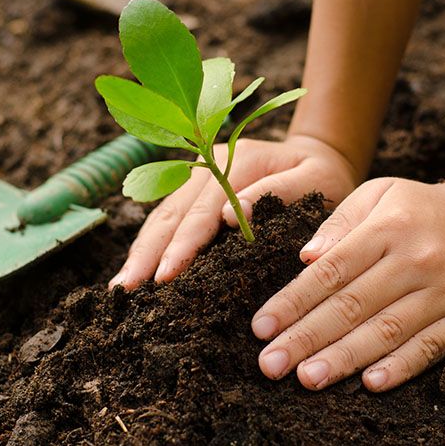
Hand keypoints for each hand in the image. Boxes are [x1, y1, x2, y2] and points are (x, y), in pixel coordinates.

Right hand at [109, 134, 357, 289]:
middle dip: (148, 252)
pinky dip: (152, 242)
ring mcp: (199, 174)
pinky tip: (139, 265)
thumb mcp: (315, 180)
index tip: (165, 276)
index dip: (183, 244)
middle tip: (126, 290)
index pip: (204, 209)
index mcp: (238, 160)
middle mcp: (210, 163)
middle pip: (172, 211)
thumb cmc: (322, 175)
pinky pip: (169, 215)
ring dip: (142, 249)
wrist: (317, 155)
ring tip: (122, 285)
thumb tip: (231, 217)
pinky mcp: (196, 188)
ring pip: (163, 214)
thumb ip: (278, 192)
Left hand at [251, 177, 444, 391]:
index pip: (330, 271)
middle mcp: (414, 261)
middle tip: (271, 364)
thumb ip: (339, 222)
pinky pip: (433, 345)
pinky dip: (402, 366)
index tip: (261, 326)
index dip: (293, 301)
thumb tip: (305, 258)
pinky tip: (371, 382)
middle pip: (351, 305)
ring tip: (307, 378)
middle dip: (306, 337)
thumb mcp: (377, 193)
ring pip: (387, 330)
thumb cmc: (419, 207)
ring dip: (344, 358)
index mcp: (385, 229)